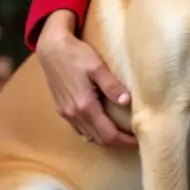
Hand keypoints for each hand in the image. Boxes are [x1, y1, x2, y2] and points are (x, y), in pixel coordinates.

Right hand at [35, 9, 134, 146]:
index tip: (137, 141)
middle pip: (98, 138)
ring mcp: (65, 113)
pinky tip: (100, 126)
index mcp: (84, 106)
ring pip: (88, 135)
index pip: (107, 133)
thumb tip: (127, 102)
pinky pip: (78, 128)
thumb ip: (112, 86)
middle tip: (132, 139)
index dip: (123, 140)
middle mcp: (73, 114)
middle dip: (116, 142)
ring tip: (119, 134)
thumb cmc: (76, 54)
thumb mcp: (97, 67)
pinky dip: (91, 132)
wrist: (51, 48)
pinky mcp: (61, 109)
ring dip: (104, 138)